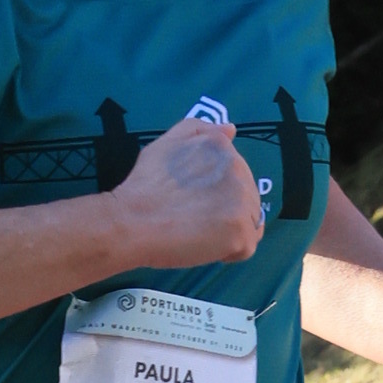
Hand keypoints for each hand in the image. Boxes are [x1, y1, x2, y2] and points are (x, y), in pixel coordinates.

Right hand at [108, 113, 265, 273]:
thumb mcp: (167, 142)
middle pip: (248, 199)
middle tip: (194, 218)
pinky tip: (205, 247)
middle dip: (227, 211)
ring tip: (200, 233)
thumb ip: (200, 130)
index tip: (194, 200)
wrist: (132, 221)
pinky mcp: (240, 233)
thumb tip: (231, 129)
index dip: (218, 193)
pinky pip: (246, 247)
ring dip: (229, 231)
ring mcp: (243, 202)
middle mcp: (239, 170)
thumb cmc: (145, 184)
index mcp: (222, 147)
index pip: (238, 175)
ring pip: (250, 223)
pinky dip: (228, 252)